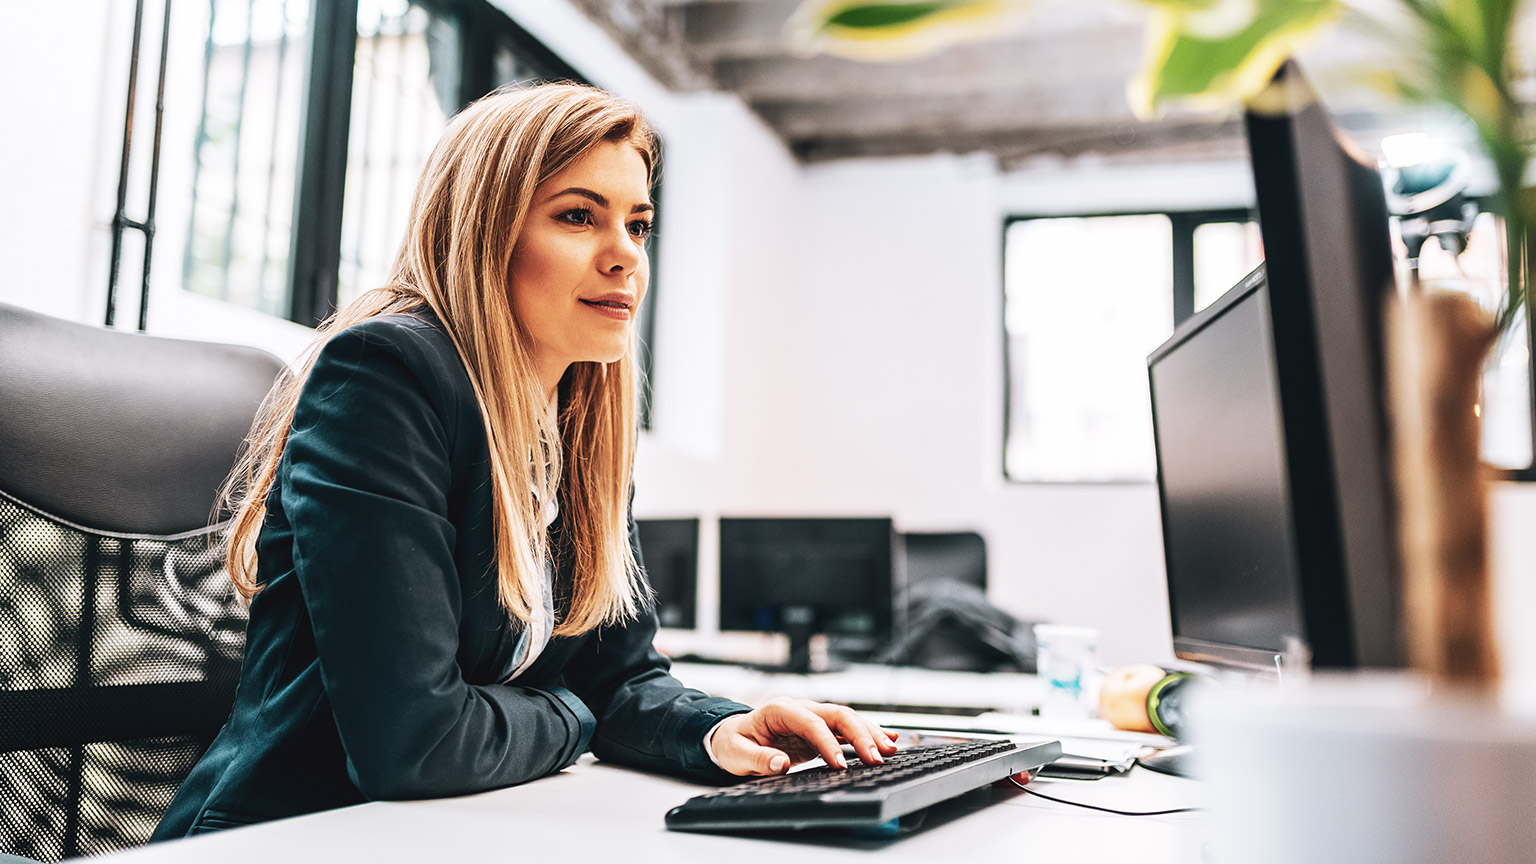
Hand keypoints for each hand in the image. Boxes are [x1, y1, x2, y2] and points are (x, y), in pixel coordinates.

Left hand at [708, 697, 900, 775]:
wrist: (732, 736)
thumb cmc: (733, 743)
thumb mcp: (736, 754)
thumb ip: (757, 759)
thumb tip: (781, 763)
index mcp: (780, 710)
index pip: (811, 722)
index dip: (828, 742)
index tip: (840, 765)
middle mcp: (801, 708)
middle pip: (837, 714)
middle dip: (860, 735)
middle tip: (877, 758)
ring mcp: (812, 717)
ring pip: (847, 719)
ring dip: (870, 733)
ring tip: (891, 749)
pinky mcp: (820, 730)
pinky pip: (847, 729)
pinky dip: (867, 734)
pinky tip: (887, 740)